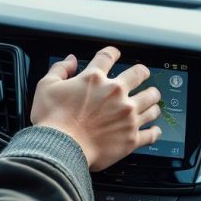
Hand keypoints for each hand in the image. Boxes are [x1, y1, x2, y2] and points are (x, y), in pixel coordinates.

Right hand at [30, 47, 161, 171]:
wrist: (61, 147)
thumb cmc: (52, 120)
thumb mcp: (46, 86)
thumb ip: (59, 69)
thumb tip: (70, 61)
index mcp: (94, 79)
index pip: (107, 57)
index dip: (112, 52)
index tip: (115, 54)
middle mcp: (115, 94)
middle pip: (139, 74)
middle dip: (142, 72)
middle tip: (143, 73)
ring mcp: (127, 115)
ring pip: (152, 102)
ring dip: (153, 99)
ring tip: (153, 100)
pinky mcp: (131, 137)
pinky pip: (151, 133)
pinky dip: (154, 131)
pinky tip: (154, 129)